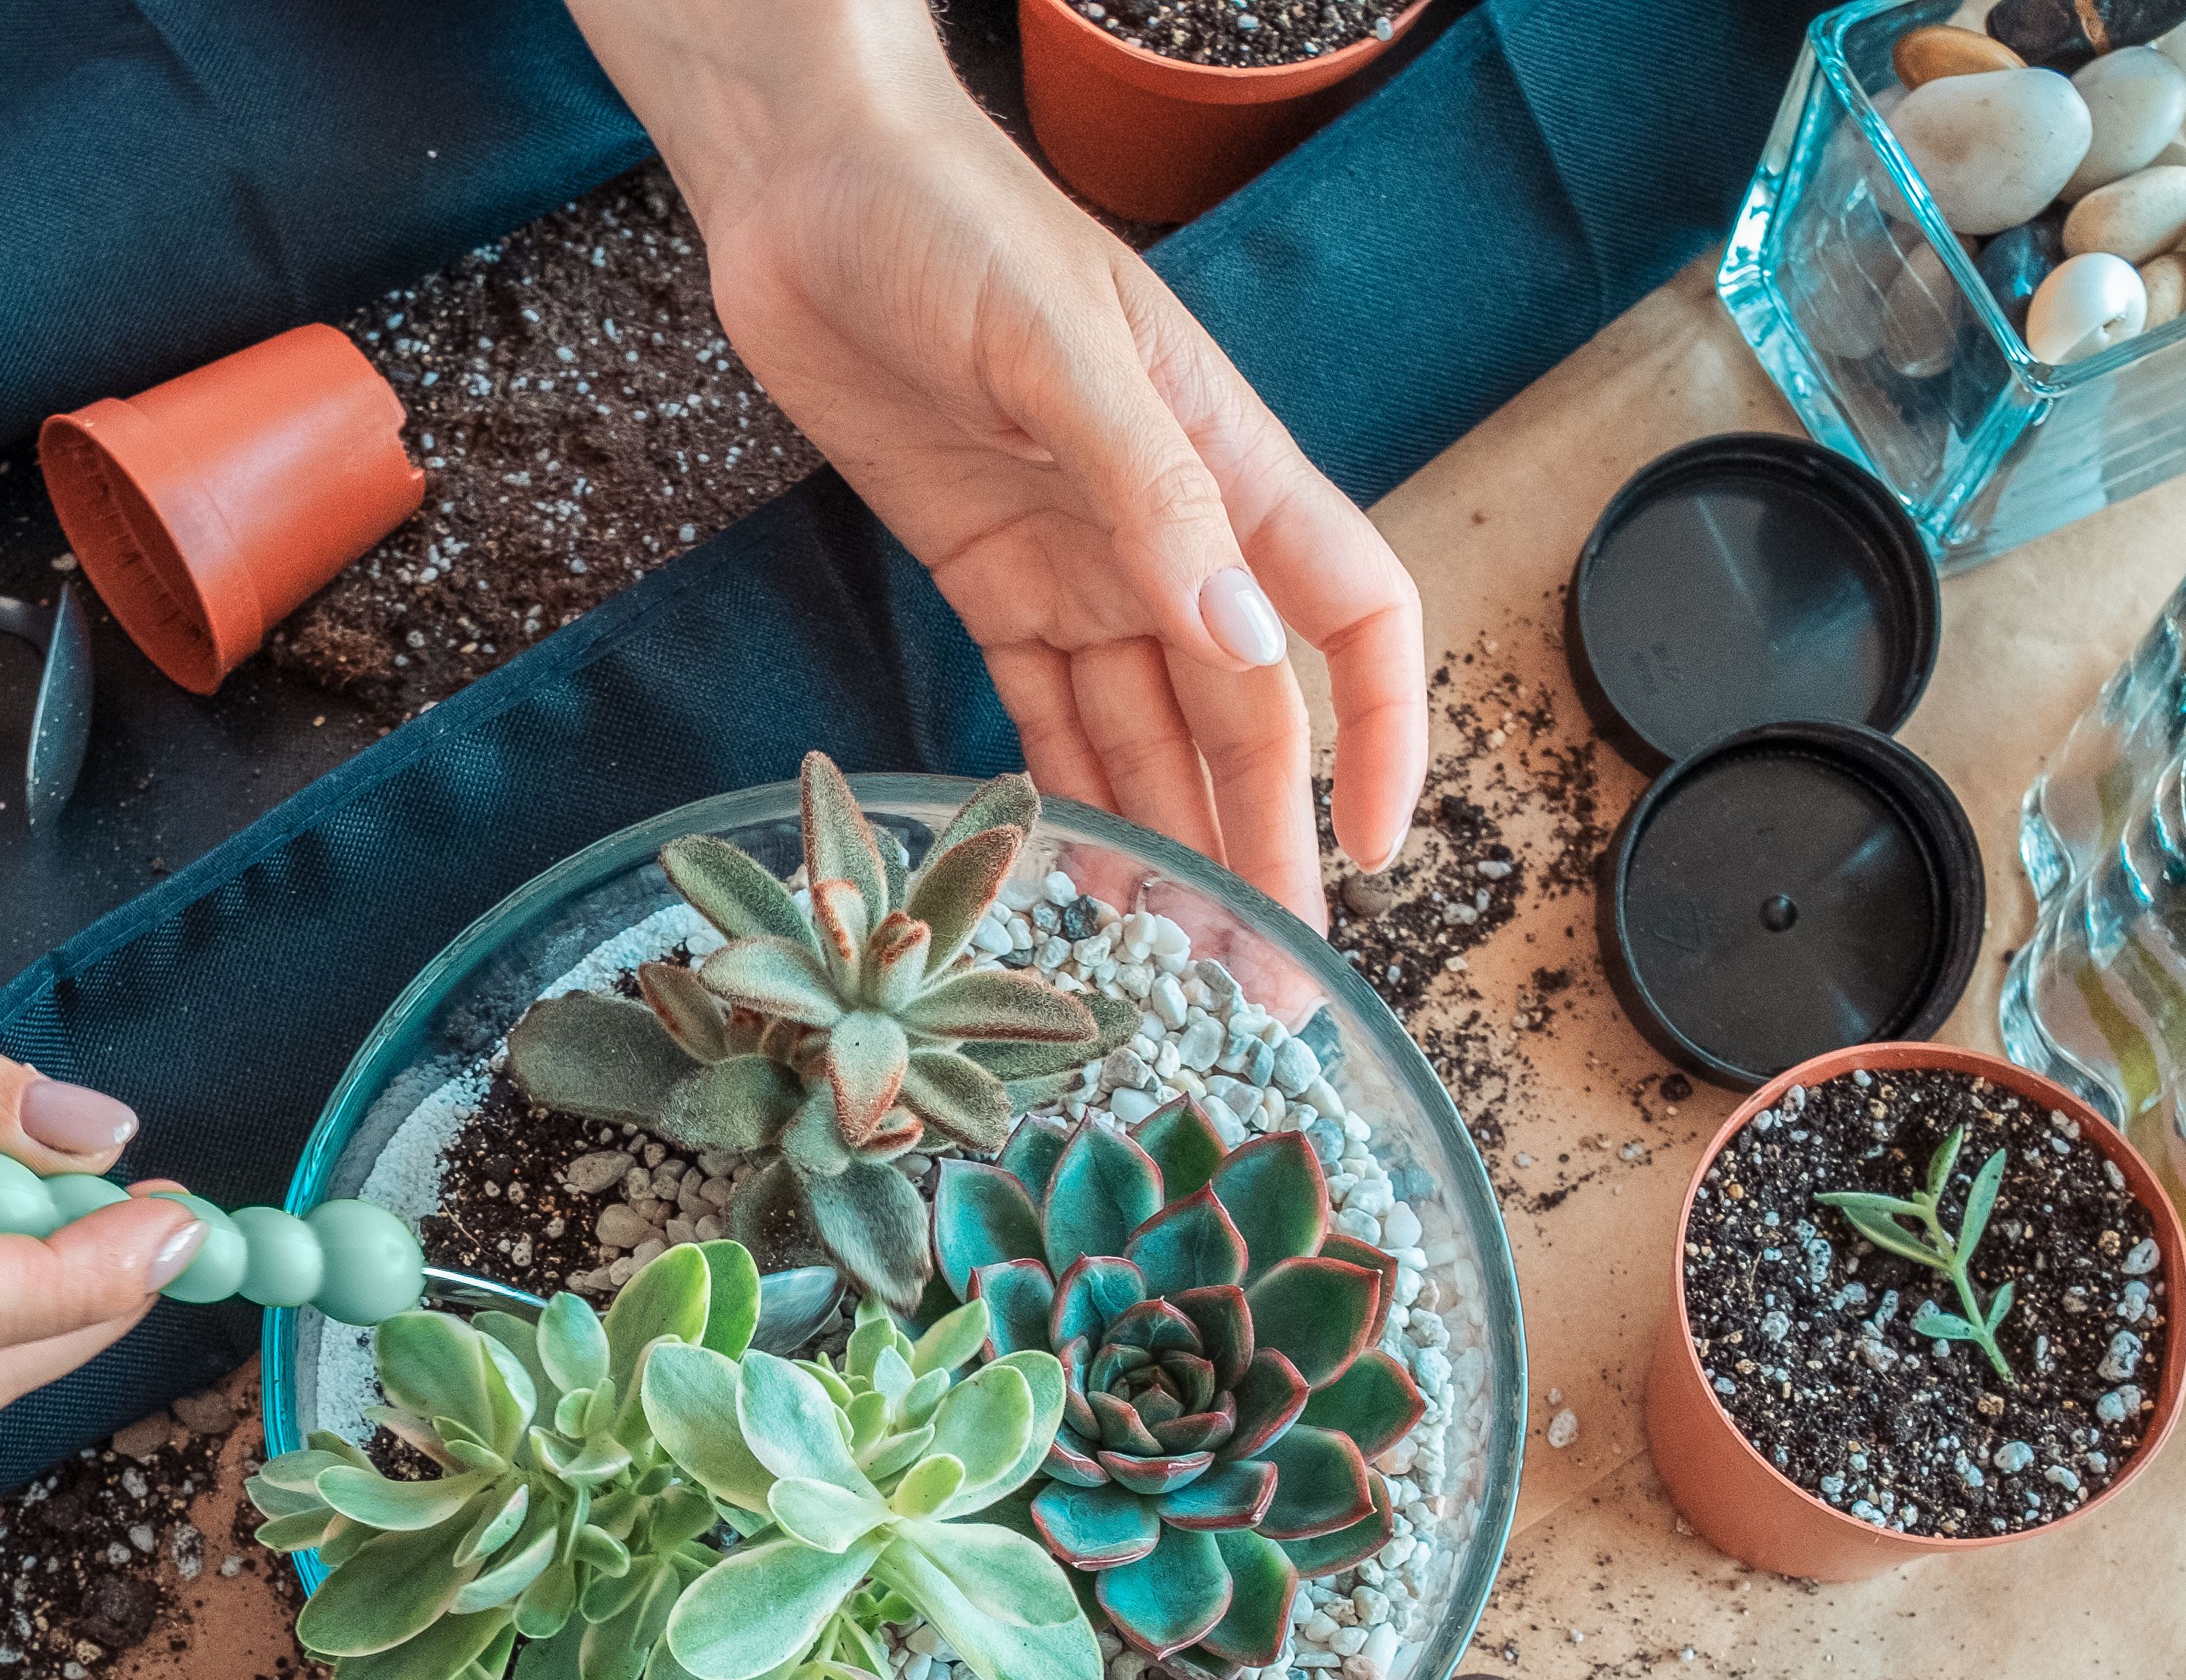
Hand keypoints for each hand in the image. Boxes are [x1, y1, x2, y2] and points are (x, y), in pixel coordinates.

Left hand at [585, 7, 1426, 911]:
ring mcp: (1081, 565)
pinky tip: (1082, 888)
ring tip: (1183, 974)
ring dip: (1171, 850)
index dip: (1378, 731)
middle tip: (1269, 987)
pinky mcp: (990, 583)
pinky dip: (1068, 801)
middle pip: (1244, 719)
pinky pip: (1049, 718)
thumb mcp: (1056, 348)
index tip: (1377, 849)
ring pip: (1150, 740)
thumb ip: (1152, 494)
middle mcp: (1170, 533)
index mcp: (1225, 463)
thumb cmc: (951, 223)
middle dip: (1265, 849)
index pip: (1352, 615)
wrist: (806, 185)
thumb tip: (1240, 638)